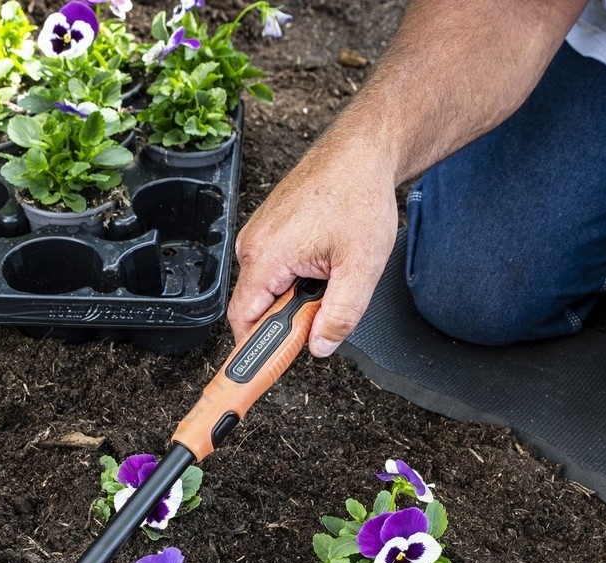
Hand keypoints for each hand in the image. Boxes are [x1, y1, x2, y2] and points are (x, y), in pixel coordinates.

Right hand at [231, 131, 399, 355]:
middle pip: (257, 306)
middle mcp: (253, 244)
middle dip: (290, 316)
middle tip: (327, 302)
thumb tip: (320, 346)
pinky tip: (322, 257)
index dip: (258, 348)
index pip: (244, 321)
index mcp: (266, 256)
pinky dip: (296, 275)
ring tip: (330, 270)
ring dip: (296, 294)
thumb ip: (340, 315)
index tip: (268, 368)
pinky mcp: (268, 228)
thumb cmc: (358, 196)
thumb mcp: (361, 267)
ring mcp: (258, 233)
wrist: (361, 152)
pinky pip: (273, 267)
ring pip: (268, 288)